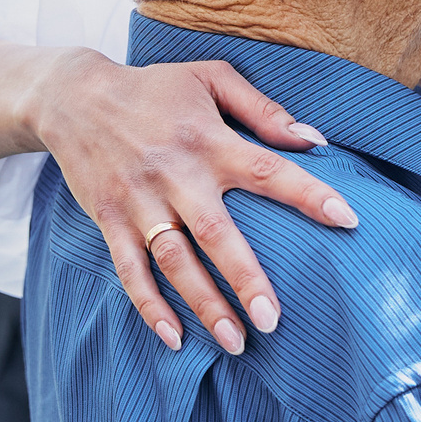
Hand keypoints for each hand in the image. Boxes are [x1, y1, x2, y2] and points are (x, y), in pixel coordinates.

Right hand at [34, 53, 358, 356]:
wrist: (73, 96)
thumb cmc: (154, 88)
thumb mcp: (211, 78)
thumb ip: (264, 109)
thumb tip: (315, 138)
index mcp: (208, 140)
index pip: (266, 169)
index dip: (308, 193)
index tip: (347, 220)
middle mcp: (175, 175)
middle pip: (216, 233)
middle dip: (245, 279)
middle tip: (272, 320)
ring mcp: (139, 201)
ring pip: (174, 261)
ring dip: (203, 304)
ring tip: (235, 343)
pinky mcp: (110, 220)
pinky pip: (129, 270)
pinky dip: (148, 306)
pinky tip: (173, 338)